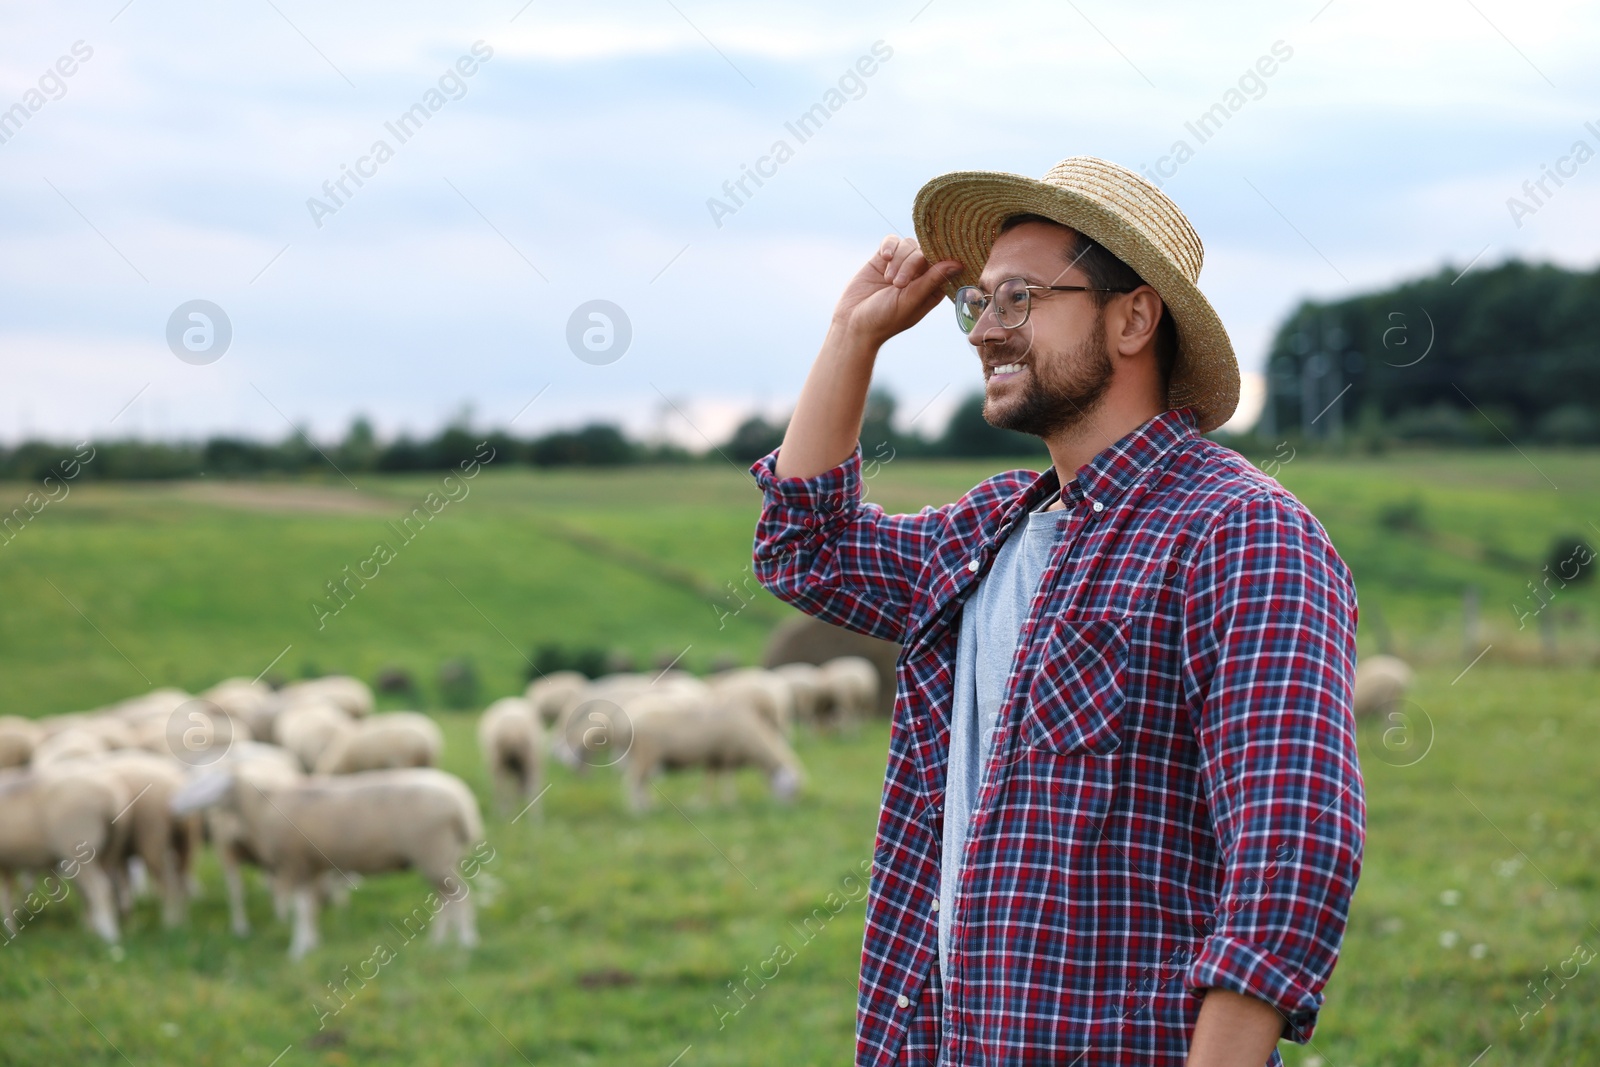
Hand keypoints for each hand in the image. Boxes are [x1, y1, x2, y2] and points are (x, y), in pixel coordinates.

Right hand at [831, 235, 960, 347]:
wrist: (852, 322)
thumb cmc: (885, 319)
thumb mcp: (910, 300)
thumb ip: (932, 280)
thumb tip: (958, 264)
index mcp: (932, 289)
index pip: (944, 264)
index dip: (940, 258)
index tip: (931, 262)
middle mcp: (919, 275)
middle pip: (924, 252)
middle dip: (911, 264)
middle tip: (897, 284)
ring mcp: (901, 265)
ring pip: (908, 244)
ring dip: (898, 260)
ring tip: (887, 279)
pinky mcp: (883, 259)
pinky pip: (892, 240)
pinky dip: (889, 246)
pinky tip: (884, 257)